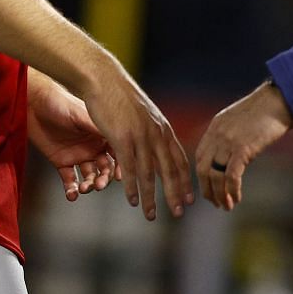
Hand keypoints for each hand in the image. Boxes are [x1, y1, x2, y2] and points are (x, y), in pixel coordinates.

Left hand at [28, 74, 115, 200]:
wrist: (34, 102)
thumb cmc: (60, 103)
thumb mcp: (82, 115)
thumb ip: (100, 128)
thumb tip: (120, 141)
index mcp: (102, 134)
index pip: (117, 154)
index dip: (120, 167)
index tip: (120, 177)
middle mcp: (92, 146)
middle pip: (104, 169)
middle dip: (103, 179)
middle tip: (99, 185)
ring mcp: (78, 155)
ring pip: (89, 177)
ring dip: (89, 185)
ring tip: (83, 188)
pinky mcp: (61, 161)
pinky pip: (69, 180)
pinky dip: (71, 190)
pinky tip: (72, 195)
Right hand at [78, 62, 192, 220]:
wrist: (103, 77)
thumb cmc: (119, 94)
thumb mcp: (142, 112)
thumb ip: (150, 129)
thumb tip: (154, 141)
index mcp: (163, 128)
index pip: (179, 160)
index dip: (185, 181)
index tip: (189, 198)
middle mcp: (156, 134)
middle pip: (170, 170)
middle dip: (175, 194)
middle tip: (178, 213)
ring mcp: (140, 136)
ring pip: (150, 174)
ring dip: (151, 197)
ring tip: (151, 215)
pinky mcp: (122, 138)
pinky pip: (129, 169)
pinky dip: (132, 187)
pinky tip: (133, 201)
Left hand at [195, 82, 292, 209]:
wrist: (280, 100)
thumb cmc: (267, 109)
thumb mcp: (240, 119)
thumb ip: (231, 134)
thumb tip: (232, 154)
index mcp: (215, 126)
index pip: (199, 156)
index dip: (202, 175)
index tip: (208, 187)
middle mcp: (217, 134)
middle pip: (202, 168)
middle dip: (207, 189)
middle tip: (215, 202)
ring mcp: (228, 142)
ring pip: (214, 175)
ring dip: (219, 194)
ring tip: (226, 206)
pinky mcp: (242, 149)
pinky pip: (231, 176)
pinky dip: (232, 190)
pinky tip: (236, 199)